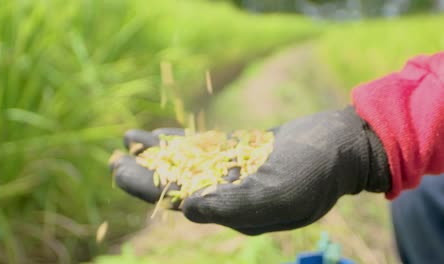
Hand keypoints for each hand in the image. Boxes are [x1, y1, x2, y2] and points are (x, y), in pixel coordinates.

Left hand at [109, 106, 390, 234]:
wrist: (343, 145)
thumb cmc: (316, 170)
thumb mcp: (278, 192)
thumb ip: (233, 205)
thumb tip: (188, 209)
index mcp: (233, 210)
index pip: (179, 200)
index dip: (145, 186)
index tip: (118, 170)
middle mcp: (230, 195)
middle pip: (177, 182)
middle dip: (145, 171)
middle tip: (115, 155)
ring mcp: (235, 173)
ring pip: (188, 164)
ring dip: (159, 153)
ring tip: (131, 138)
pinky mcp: (242, 154)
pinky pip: (205, 149)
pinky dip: (184, 141)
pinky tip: (164, 134)